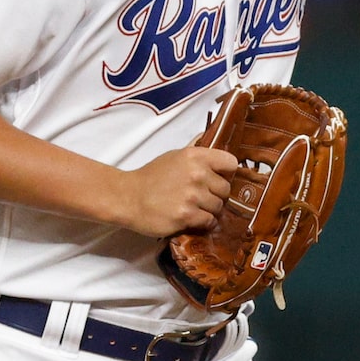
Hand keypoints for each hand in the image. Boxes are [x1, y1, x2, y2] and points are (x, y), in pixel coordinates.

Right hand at [111, 145, 236, 237]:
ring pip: (219, 207)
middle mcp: (196, 174)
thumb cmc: (151, 178)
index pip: (230, 163)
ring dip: (210, 210)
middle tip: (203, 198)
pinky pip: (209, 221)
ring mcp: (192, 195)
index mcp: (195, 156)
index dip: (227, 173)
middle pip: (226, 189)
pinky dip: (204, 223)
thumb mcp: (174, 156)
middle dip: (217, 195)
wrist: (129, 198)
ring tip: (195, 209)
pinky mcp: (186, 215)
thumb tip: (210, 137)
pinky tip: (193, 218)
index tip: (219, 179)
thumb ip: (196, 153)